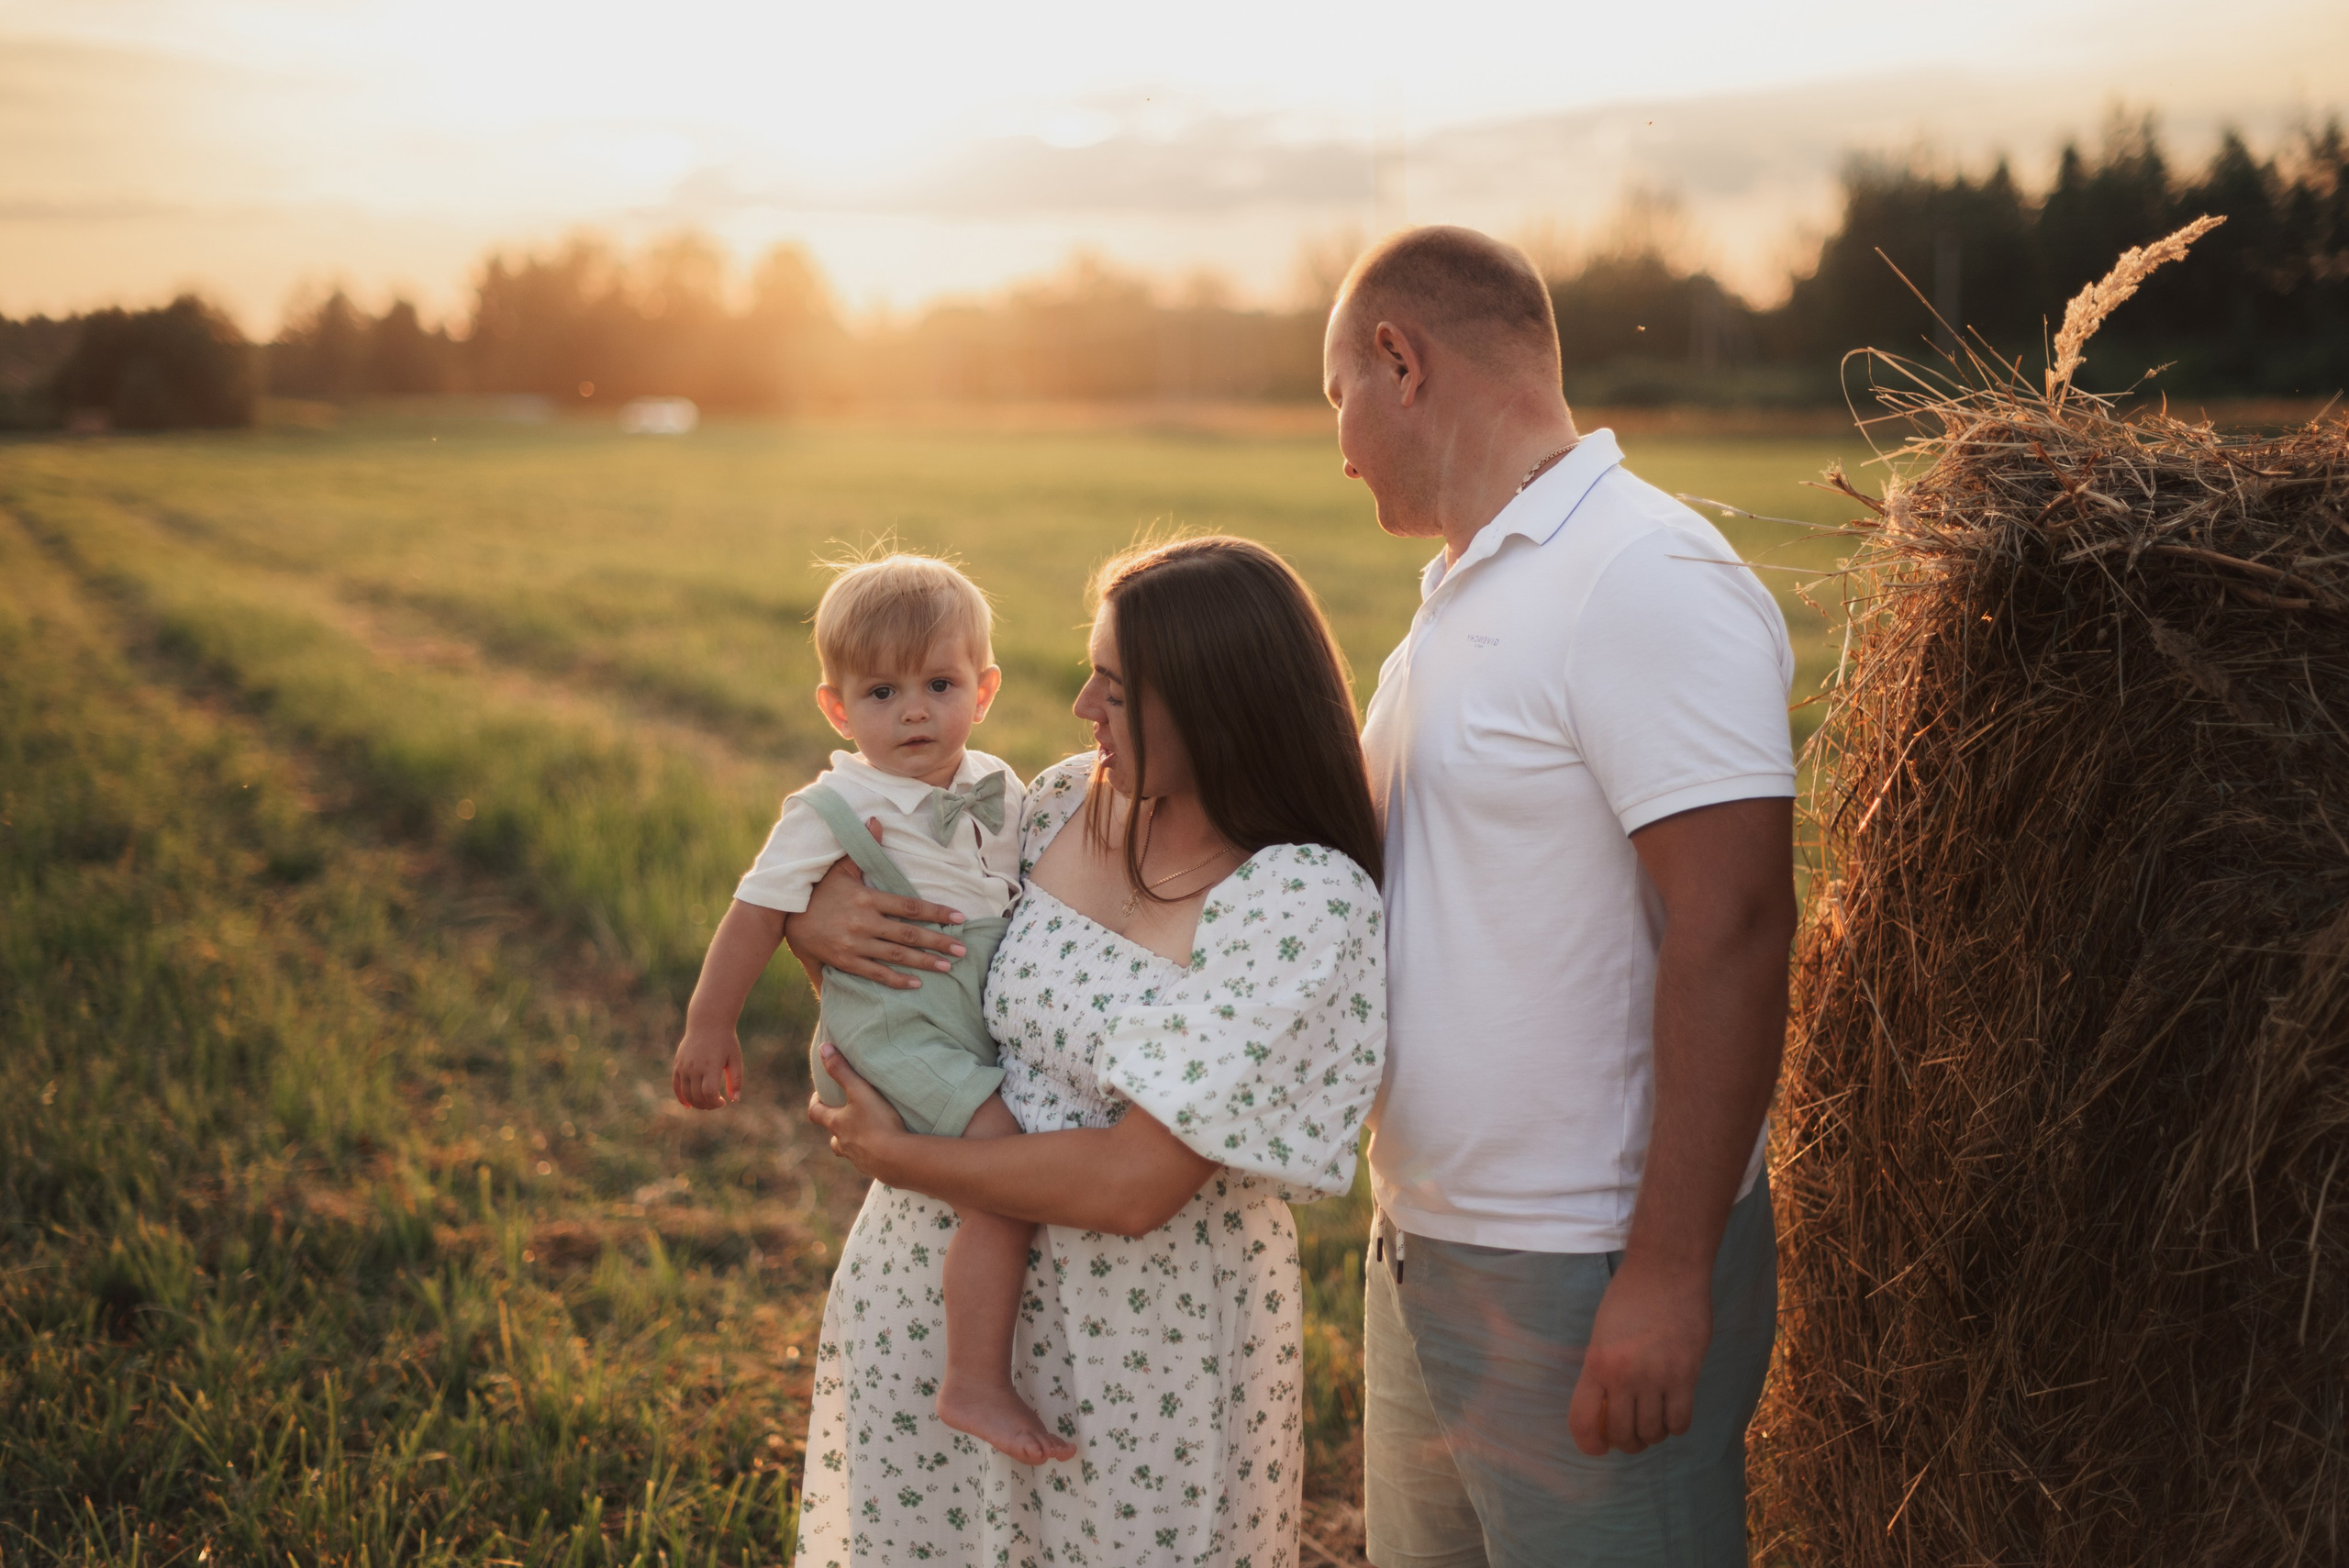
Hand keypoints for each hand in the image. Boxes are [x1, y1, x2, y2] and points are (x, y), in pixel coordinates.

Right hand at [671, 1022, 742, 1108]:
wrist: (708, 1022)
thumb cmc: (725, 1041)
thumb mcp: (735, 1058)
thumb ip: (735, 1080)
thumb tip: (734, 1100)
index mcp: (711, 1066)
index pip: (709, 1093)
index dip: (715, 1103)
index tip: (723, 1102)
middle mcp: (695, 1067)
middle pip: (697, 1096)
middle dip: (707, 1105)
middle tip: (716, 1103)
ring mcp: (684, 1066)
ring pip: (686, 1093)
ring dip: (696, 1103)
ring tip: (706, 1103)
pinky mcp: (678, 1064)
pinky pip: (676, 1085)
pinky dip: (681, 1097)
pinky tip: (688, 1105)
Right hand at [784, 817, 968, 990]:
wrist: (786, 918)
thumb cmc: (818, 892)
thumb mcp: (839, 868)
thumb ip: (863, 848)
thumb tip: (876, 820)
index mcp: (868, 898)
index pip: (910, 907)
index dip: (937, 912)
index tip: (958, 918)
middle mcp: (865, 922)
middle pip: (910, 934)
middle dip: (939, 942)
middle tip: (963, 950)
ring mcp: (856, 944)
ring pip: (897, 955)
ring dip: (925, 963)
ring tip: (947, 967)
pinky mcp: (846, 961)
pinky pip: (876, 973)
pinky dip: (897, 980)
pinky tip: (916, 984)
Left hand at [807, 1044, 911, 1177]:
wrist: (896, 1159)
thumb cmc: (877, 1123)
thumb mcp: (859, 1091)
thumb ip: (842, 1070)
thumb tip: (823, 1049)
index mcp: (837, 1124)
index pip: (816, 1113)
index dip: (815, 1103)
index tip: (819, 1096)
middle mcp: (844, 1144)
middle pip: (833, 1139)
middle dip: (837, 1128)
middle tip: (846, 1118)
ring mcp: (859, 1160)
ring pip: (850, 1152)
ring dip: (854, 1144)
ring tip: (868, 1135)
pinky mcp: (876, 1170)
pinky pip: (870, 1162)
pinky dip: (874, 1156)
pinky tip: (887, 1151)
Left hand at [1566, 1259, 1711, 1455]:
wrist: (1666, 1269)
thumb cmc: (1630, 1295)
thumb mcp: (1602, 1333)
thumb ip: (1603, 1370)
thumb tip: (1609, 1405)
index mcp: (1596, 1363)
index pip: (1583, 1420)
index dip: (1589, 1444)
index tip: (1598, 1448)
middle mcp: (1624, 1376)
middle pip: (1622, 1434)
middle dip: (1627, 1442)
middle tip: (1632, 1435)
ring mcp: (1657, 1377)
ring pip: (1653, 1432)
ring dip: (1653, 1435)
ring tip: (1654, 1423)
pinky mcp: (1686, 1375)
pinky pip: (1680, 1421)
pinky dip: (1676, 1426)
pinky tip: (1673, 1414)